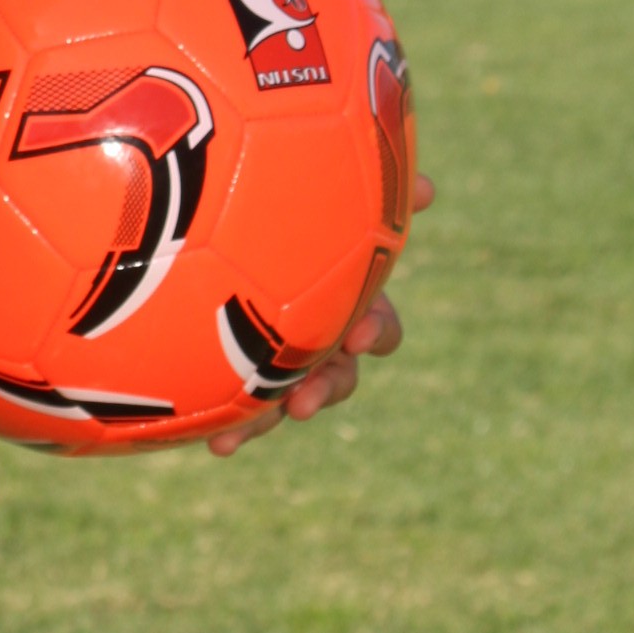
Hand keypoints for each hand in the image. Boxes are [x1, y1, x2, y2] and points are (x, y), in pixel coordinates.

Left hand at [205, 170, 433, 458]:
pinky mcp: (236, 379)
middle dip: (325, 390)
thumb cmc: (270, 206)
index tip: (356, 336)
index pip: (378, 327)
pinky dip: (233, 428)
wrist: (205, 235)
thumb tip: (429, 190)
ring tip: (247, 429)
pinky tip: (216, 442)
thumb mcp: (315, 193)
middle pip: (338, 378)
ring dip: (274, 417)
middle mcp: (317, 338)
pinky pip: (241, 412)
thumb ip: (372, 193)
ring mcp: (277, 362)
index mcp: (342, 300)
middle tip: (304, 401)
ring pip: (288, 401)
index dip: (375, 332)